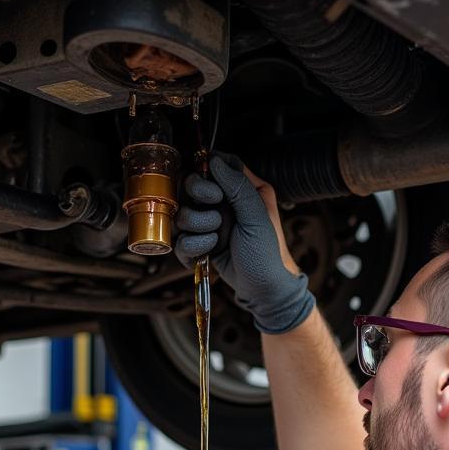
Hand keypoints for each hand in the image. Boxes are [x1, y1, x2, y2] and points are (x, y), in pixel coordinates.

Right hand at [175, 152, 314, 334]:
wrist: (263, 289)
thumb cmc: (268, 253)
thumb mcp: (258, 217)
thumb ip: (238, 186)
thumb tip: (214, 161)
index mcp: (242, 190)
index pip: (216, 164)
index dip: (207, 171)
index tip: (215, 189)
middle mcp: (222, 204)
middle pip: (190, 185)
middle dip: (198, 200)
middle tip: (218, 215)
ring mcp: (207, 224)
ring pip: (182, 213)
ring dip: (197, 226)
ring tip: (218, 238)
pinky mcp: (198, 244)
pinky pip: (180, 239)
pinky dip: (193, 246)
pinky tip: (210, 251)